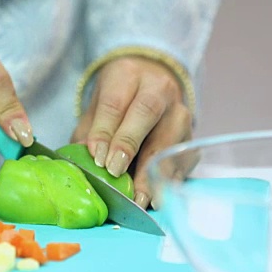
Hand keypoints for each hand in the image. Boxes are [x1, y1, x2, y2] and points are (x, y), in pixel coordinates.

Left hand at [70, 56, 192, 209]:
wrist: (152, 83)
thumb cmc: (119, 98)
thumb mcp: (97, 106)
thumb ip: (88, 131)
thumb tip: (80, 159)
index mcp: (127, 75)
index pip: (115, 102)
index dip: (105, 132)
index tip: (98, 158)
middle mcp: (159, 87)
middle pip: (147, 112)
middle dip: (130, 144)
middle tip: (115, 172)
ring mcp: (180, 111)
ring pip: (171, 137)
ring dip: (155, 171)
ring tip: (140, 196)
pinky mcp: (191, 135)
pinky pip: (184, 158)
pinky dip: (171, 179)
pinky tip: (159, 197)